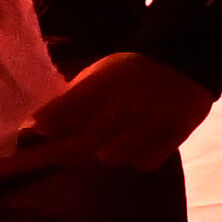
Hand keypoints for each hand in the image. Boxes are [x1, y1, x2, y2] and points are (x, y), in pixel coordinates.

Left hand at [0, 48, 219, 179]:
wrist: (182, 59)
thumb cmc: (129, 68)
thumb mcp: (96, 74)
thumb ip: (71, 99)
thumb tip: (39, 124)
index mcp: (96, 86)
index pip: (55, 117)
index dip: (44, 126)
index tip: (39, 128)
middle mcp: (119, 107)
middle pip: (78, 143)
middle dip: (74, 140)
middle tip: (80, 133)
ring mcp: (146, 123)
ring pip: (110, 156)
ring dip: (107, 149)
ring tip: (113, 136)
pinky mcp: (171, 137)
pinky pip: (141, 162)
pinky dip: (136, 157)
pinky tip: (137, 143)